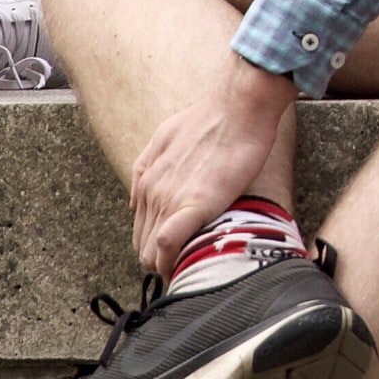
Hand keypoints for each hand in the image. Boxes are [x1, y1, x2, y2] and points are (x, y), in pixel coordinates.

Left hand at [130, 56, 303, 276]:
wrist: (238, 108)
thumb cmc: (213, 117)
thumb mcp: (166, 134)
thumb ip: (150, 164)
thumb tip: (143, 188)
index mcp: (148, 176)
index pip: (141, 225)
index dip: (153, 244)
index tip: (170, 253)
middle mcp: (152, 190)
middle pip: (142, 242)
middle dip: (159, 258)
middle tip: (181, 266)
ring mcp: (169, 199)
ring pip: (151, 249)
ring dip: (166, 264)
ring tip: (187, 270)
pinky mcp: (193, 205)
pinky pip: (168, 244)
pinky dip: (172, 262)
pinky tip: (186, 268)